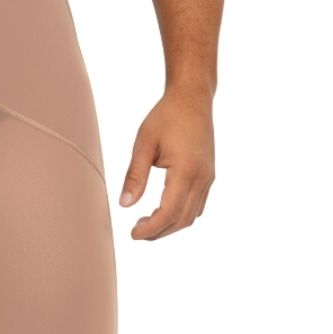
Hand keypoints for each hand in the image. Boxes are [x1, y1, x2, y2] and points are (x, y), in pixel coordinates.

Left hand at [119, 87, 214, 239]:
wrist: (192, 99)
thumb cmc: (165, 117)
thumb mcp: (144, 142)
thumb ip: (135, 175)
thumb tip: (124, 205)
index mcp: (186, 170)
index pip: (169, 212)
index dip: (152, 228)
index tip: (133, 234)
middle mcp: (202, 178)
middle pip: (182, 219)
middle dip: (159, 231)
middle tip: (136, 231)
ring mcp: (208, 178)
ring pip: (192, 215)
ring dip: (170, 225)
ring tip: (146, 223)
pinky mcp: (209, 175)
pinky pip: (197, 205)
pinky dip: (181, 214)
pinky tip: (163, 210)